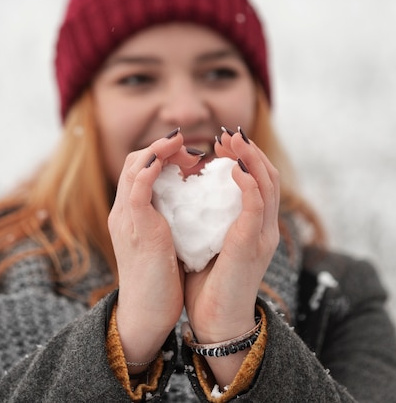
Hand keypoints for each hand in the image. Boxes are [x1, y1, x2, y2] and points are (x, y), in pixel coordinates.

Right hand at [108, 131, 199, 366]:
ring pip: (133, 169)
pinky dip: (150, 170)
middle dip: (160, 147)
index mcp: (129, 213)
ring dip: (158, 150)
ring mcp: (127, 219)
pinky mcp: (138, 230)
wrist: (146, 314)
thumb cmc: (160, 280)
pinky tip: (164, 160)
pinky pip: (138, 191)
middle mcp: (123, 211)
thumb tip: (190, 202)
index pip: (138, 168)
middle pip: (133, 162)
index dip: (161, 154)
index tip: (188, 155)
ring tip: (180, 142)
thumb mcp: (162, 240)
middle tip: (188, 148)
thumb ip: (168, 219)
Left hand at [183, 129, 279, 383]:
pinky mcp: (252, 243)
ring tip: (232, 140)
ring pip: (267, 182)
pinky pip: (256, 204)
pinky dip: (248, 182)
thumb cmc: (209, 283)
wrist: (216, 321)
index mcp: (255, 225)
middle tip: (227, 134)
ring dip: (250, 157)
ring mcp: (262, 234)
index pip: (258, 180)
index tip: (221, 143)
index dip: (244, 156)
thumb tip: (188, 199)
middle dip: (248, 149)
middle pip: (267, 174)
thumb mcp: (210, 241)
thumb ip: (208, 220)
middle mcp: (265, 226)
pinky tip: (233, 168)